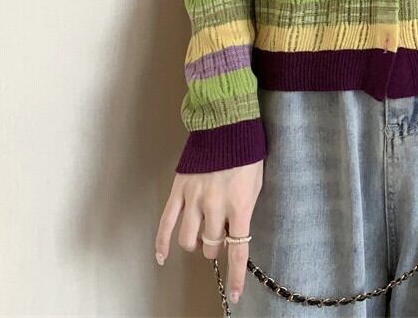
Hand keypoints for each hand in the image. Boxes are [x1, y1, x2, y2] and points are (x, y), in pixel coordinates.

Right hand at [155, 160, 263, 303]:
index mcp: (239, 204)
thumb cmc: (246, 151)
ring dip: (196, 244)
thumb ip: (245, 209)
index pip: (238, 249)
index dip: (235, 275)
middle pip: (211, 245)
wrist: (226, 124)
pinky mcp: (179, 190)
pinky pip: (166, 222)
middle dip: (215, 247)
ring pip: (189, 239)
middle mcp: (215, 205)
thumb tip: (234, 230)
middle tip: (218, 237)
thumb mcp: (256, 182)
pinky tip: (162, 257)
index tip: (235, 294)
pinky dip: (162, 242)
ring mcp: (194, 198)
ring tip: (201, 237)